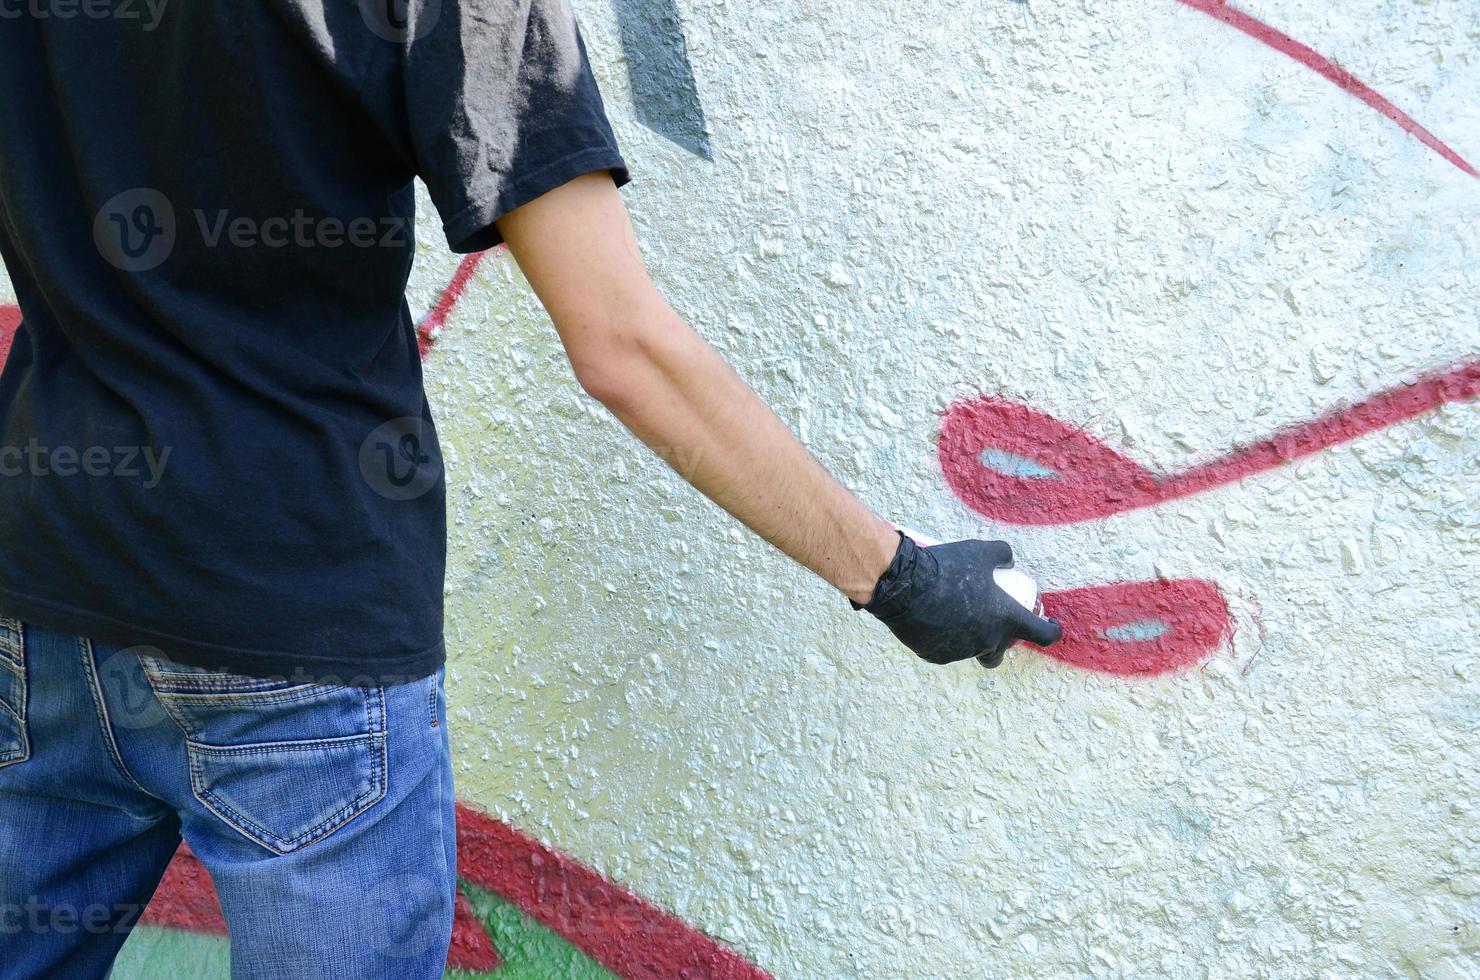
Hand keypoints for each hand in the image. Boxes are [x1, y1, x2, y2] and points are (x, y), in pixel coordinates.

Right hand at [853, 532, 1062, 666]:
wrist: (905, 586)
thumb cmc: (947, 568)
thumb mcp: (980, 552)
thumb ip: (1001, 554)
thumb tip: (1009, 561)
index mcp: (1006, 620)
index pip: (1043, 635)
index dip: (1051, 631)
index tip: (1051, 625)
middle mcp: (987, 641)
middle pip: (1001, 652)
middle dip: (1001, 641)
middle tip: (992, 623)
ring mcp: (962, 652)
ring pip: (972, 650)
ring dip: (971, 638)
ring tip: (955, 615)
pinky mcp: (937, 656)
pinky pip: (947, 650)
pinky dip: (946, 638)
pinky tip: (935, 620)